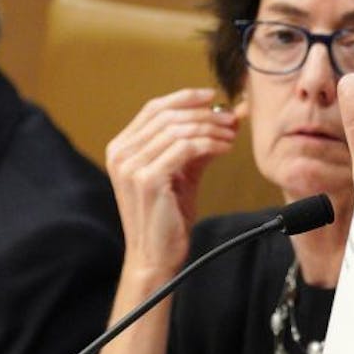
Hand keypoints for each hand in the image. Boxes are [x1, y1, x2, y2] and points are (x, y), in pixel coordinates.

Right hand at [106, 87, 239, 273]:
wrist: (155, 257)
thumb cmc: (167, 217)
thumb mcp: (181, 174)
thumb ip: (197, 144)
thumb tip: (228, 116)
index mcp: (121, 148)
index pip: (154, 109)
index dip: (185, 98)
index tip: (212, 96)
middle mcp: (121, 154)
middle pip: (168, 115)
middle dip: (204, 113)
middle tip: (231, 118)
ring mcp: (131, 166)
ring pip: (179, 129)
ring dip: (211, 128)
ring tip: (232, 135)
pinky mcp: (148, 179)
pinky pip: (186, 147)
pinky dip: (210, 143)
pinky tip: (225, 148)